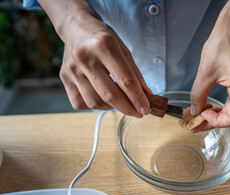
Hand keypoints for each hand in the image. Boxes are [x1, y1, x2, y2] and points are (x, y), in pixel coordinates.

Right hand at [38, 0, 150, 116]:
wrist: (77, 27)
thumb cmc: (103, 38)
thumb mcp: (124, 50)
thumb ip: (135, 74)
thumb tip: (146, 96)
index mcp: (104, 45)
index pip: (125, 80)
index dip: (138, 98)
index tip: (146, 109)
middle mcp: (85, 57)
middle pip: (110, 95)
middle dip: (128, 108)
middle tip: (138, 112)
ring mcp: (72, 69)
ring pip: (95, 102)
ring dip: (112, 108)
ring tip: (120, 102)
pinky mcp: (64, 77)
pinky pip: (80, 103)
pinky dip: (94, 106)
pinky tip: (102, 99)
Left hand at [190, 0, 229, 131]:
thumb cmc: (223, 43)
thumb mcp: (205, 72)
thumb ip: (198, 95)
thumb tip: (194, 111)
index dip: (215, 121)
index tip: (200, 115)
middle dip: (213, 121)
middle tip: (194, 124)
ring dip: (217, 115)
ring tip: (200, 116)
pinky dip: (223, 106)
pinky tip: (211, 107)